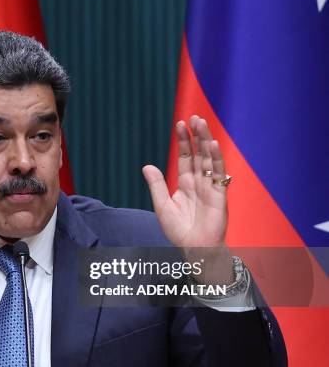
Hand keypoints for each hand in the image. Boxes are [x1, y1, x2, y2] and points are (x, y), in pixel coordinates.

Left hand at [142, 116, 232, 283]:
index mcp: (185, 184)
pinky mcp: (219, 194)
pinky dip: (216, 159)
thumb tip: (147, 166)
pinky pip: (218, 174)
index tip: (180, 124)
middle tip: (193, 117)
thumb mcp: (162, 206)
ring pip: (208, 159)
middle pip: (198, 154)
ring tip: (201, 123)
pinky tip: (212, 145)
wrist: (194, 248)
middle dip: (196, 136)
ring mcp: (210, 186)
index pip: (185, 158)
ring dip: (206, 141)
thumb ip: (157, 185)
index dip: (183, 142)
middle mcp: (198, 182)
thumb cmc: (178, 231)